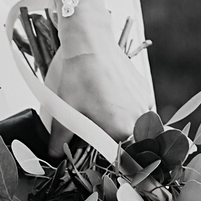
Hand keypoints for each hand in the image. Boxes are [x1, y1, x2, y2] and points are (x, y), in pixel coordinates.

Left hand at [45, 10, 151, 143]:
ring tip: (102, 109)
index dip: (103, 152)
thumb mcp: (65, 110)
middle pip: (127, 141)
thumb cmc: (79, 75)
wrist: (91, 44)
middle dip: (112, 138)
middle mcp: (139, 118)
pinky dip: (127, 110)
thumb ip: (60, 138)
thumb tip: (55, 152)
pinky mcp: (145, 91)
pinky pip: (139, 110)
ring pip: (135, 126)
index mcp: (121, 129)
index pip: (116, 155)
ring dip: (121, 124)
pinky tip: (110, 98)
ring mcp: (145, 104)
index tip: (94, 145)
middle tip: (96, 125)